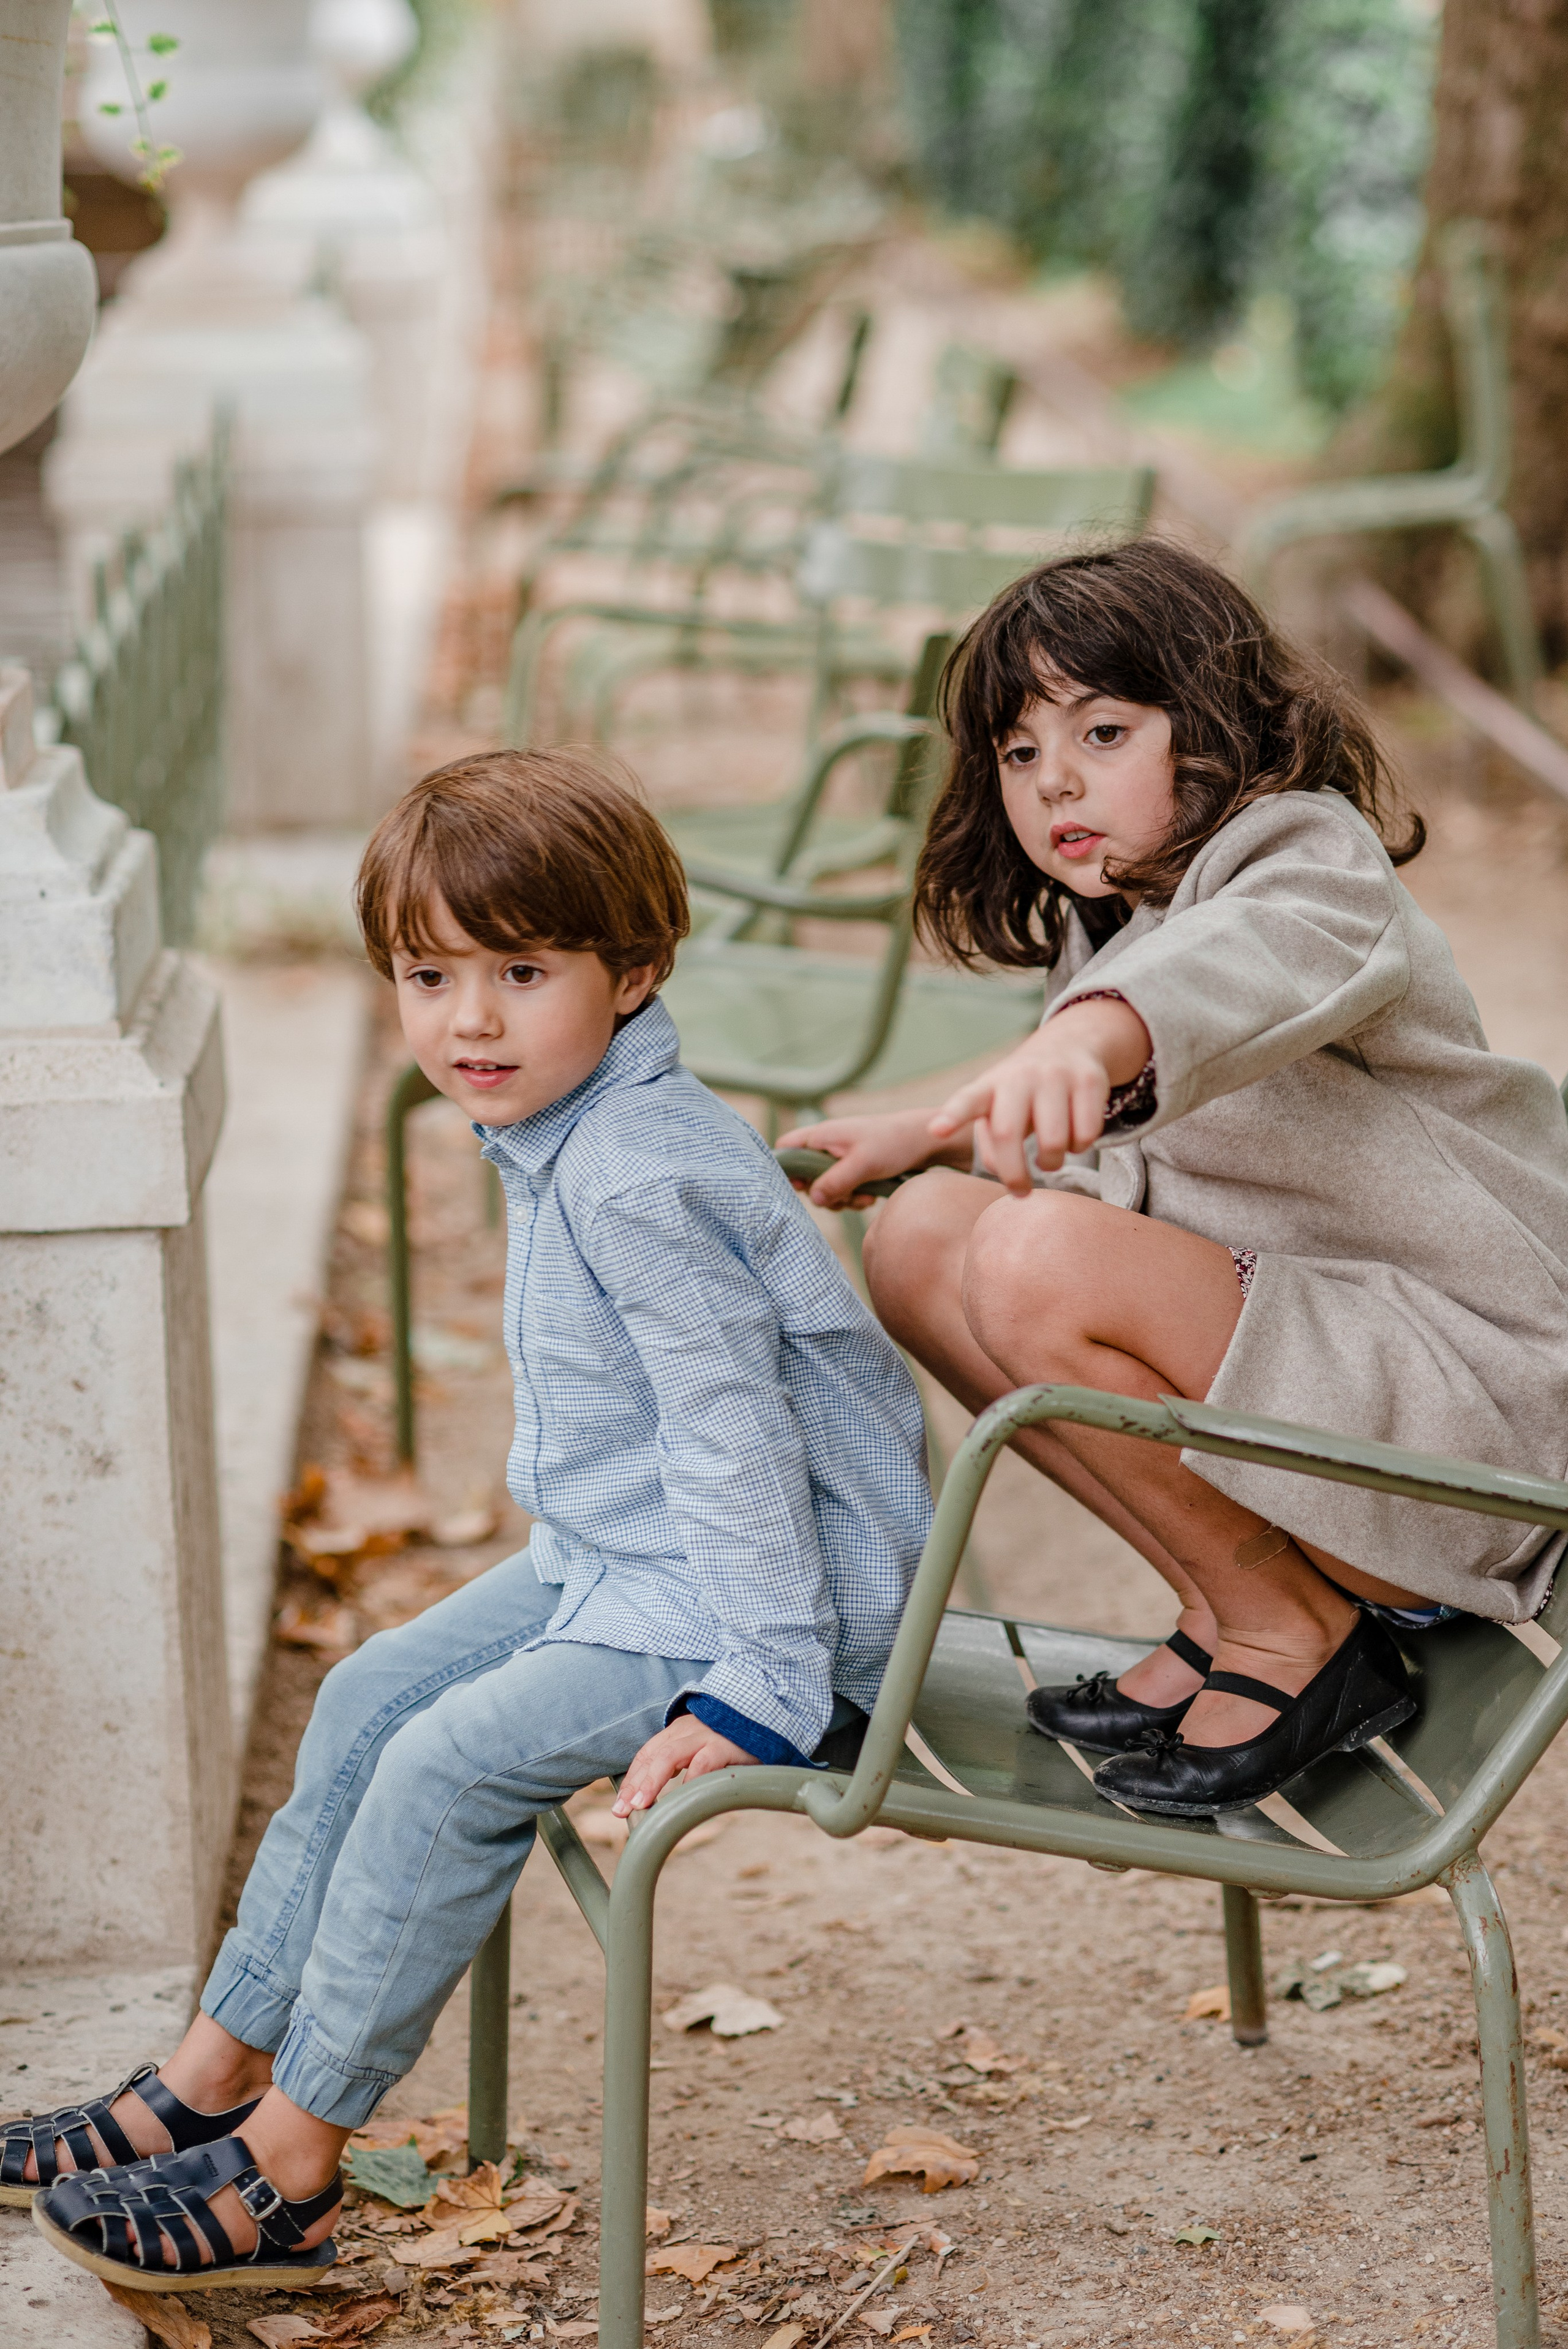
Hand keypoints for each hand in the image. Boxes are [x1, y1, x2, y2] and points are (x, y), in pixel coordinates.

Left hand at [612, 1715, 756, 1815]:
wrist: (768, 1718)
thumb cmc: (734, 1741)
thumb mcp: (704, 1748)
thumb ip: (685, 1763)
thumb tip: (662, 1793)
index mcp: (679, 1731)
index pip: (647, 1754)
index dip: (632, 1779)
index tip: (620, 1805)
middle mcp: (687, 1730)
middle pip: (653, 1756)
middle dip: (635, 1784)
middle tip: (622, 1811)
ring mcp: (705, 1735)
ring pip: (670, 1756)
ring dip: (652, 1782)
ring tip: (641, 1805)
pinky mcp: (724, 1745)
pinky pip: (703, 1762)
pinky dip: (691, 1780)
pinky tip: (683, 1797)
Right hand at [777, 1108, 963, 1208]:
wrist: (925, 1142)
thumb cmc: (894, 1143)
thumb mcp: (863, 1164)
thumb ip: (835, 1181)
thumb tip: (814, 1199)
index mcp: (822, 1135)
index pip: (786, 1148)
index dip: (786, 1169)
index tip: (802, 1187)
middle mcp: (827, 1145)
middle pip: (805, 1176)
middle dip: (822, 1193)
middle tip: (842, 1196)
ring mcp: (841, 1158)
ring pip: (825, 1187)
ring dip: (841, 1199)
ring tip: (863, 1197)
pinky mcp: (854, 1170)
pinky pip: (843, 1190)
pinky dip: (854, 1197)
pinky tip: (871, 1197)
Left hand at [928, 998, 1150, 1195]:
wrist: (1068, 1046)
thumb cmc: (1021, 1094)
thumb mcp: (998, 1108)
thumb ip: (991, 1142)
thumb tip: (1001, 1170)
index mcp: (990, 1085)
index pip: (967, 1101)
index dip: (952, 1116)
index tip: (937, 1130)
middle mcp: (1019, 1076)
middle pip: (1009, 1134)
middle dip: (1014, 1173)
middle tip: (1020, 1191)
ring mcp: (1055, 1075)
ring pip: (1054, 1141)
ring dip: (1051, 1163)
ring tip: (1049, 1159)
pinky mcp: (1089, 1080)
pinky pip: (1086, 1134)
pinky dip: (1079, 1147)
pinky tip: (1074, 1139)